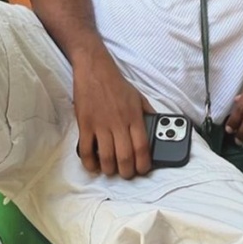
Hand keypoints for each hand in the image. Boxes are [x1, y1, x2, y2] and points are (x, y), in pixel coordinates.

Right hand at [72, 46, 151, 177]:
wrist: (95, 70)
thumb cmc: (117, 84)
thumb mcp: (139, 97)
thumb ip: (148, 113)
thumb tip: (157, 127)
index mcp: (134, 117)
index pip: (142, 147)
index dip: (143, 164)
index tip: (142, 170)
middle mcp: (119, 123)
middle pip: (125, 156)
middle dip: (126, 172)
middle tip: (126, 174)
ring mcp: (101, 124)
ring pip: (106, 156)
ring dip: (109, 169)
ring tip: (110, 170)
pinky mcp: (85, 124)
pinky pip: (86, 149)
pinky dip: (89, 162)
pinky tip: (93, 165)